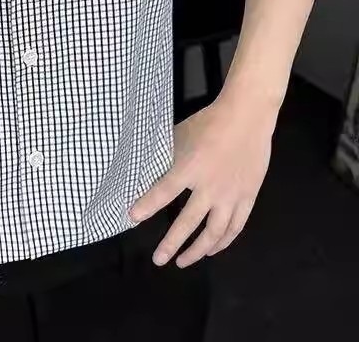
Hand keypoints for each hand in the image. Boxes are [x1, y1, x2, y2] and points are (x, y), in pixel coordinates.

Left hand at [128, 94, 275, 267]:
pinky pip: (235, 227)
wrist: (246, 117)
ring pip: (214, 233)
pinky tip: (212, 249)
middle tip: (158, 259)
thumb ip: (166, 156)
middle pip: (188, 223)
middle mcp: (210, 187)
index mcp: (189, 168)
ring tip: (183, 261)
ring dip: (197, 250)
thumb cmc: (208, 123)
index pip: (164, 192)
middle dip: (171, 243)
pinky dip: (223, 241)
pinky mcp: (248, 198)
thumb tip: (147, 168)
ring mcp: (231, 195)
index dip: (147, 206)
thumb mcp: (180, 135)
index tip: (132, 218)